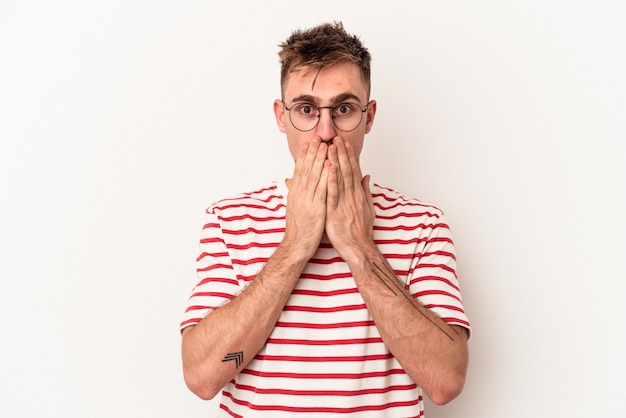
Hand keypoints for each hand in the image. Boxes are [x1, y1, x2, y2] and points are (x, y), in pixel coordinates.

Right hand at [283, 138, 328, 260]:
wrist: (296, 245)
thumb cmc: (299, 228)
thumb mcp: (295, 207)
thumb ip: (295, 193)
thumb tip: (291, 181)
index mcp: (296, 193)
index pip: (300, 169)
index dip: (305, 155)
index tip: (309, 142)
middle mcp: (300, 194)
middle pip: (307, 169)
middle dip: (313, 152)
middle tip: (317, 137)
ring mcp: (307, 201)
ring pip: (314, 176)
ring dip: (320, 159)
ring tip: (325, 145)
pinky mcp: (316, 208)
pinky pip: (322, 190)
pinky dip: (326, 176)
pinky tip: (330, 166)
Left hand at [325, 137, 375, 262]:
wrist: (359, 249)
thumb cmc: (361, 232)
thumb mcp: (368, 209)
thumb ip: (366, 191)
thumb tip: (367, 176)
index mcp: (358, 195)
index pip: (353, 171)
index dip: (349, 156)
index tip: (344, 143)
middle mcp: (352, 196)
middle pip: (347, 171)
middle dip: (341, 153)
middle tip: (336, 138)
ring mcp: (344, 203)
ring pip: (340, 179)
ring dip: (335, 161)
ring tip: (330, 147)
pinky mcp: (335, 212)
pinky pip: (332, 194)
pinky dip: (330, 180)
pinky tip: (328, 169)